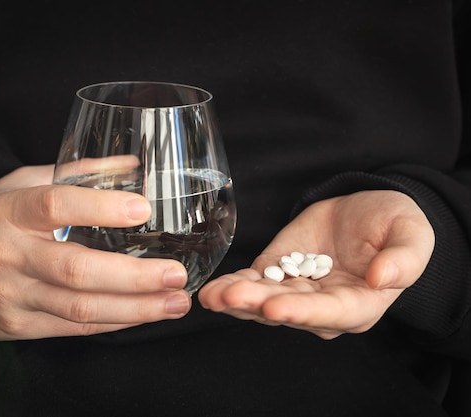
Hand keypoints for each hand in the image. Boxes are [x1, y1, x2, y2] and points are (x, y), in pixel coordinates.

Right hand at [0, 164, 190, 340]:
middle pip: (76, 270)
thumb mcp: (18, 185)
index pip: (55, 205)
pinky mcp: (18, 326)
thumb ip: (76, 175)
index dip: (100, 207)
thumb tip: (132, 165)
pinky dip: (113, 321)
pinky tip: (143, 315)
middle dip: (134, 276)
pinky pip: (73, 327)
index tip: (143, 209)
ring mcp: (12, 296)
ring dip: (135, 309)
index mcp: (9, 212)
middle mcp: (9, 255)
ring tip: (175, 302)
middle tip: (176, 273)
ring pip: (80, 307)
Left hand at [197, 190, 434, 338]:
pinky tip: (212, 288)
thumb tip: (383, 278)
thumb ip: (404, 260)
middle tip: (230, 297)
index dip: (302, 312)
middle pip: (288, 311)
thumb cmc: (394, 225)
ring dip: (236, 299)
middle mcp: (323, 307)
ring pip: (263, 302)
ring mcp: (296, 292)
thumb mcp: (411, 235)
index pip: (329, 313)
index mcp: (359, 305)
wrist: (365, 211)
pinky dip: (232, 284)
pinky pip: (252, 283)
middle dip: (257, 305)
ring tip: (212, 295)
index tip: (276, 306)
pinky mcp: (276, 274)